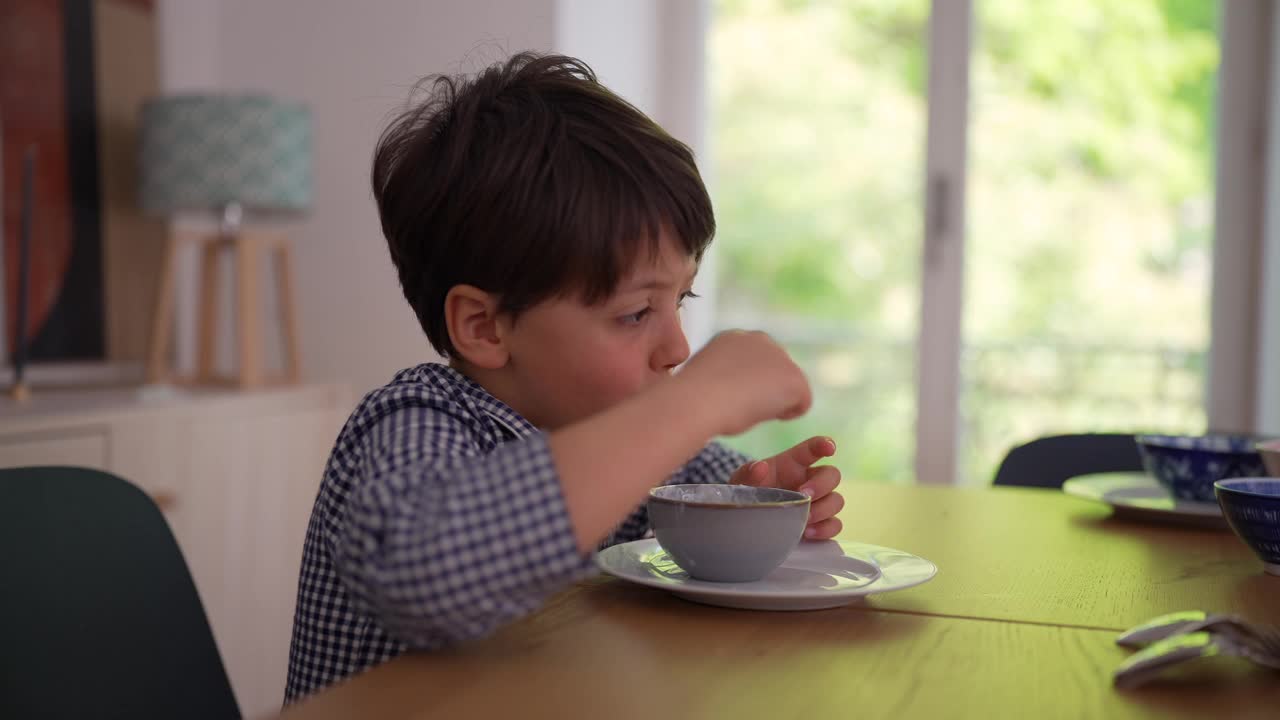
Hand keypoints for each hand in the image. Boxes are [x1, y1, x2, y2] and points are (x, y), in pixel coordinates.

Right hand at [675, 330, 810, 436]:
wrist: (697, 400)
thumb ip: (722, 376)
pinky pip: (801, 403)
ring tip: (746, 409)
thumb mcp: (705, 379)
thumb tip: (731, 391)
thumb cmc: (691, 399)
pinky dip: (787, 414)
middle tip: (740, 406)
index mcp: (732, 339)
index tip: (728, 397)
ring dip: (773, 402)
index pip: (753, 363)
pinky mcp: (794, 377)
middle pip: (775, 372)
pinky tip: (763, 414)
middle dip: (766, 389)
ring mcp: (779, 356)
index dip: (745, 384)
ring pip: (787, 387)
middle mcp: (758, 339)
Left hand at [729, 436, 843, 539]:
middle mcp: (809, 480)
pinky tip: (808, 533)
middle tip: (804, 495)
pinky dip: (825, 529)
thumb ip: (748, 473)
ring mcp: (817, 502)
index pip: (812, 449)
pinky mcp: (819, 523)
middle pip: (832, 475)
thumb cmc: (749, 492)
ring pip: (837, 500)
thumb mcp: (742, 481)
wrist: (746, 519)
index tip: (830, 448)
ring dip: (823, 510)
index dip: (823, 445)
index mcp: (792, 464)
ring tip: (804, 520)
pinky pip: (834, 524)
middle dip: (822, 485)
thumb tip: (760, 467)